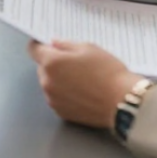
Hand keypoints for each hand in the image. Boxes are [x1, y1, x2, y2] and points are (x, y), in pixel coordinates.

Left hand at [27, 40, 142, 127]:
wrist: (122, 102)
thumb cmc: (107, 72)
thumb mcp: (88, 48)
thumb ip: (65, 44)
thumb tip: (54, 44)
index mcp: (51, 63)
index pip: (33, 49)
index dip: (40, 45)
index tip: (47, 44)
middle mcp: (47, 82)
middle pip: (42, 67)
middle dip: (53, 63)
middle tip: (74, 63)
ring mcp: (53, 99)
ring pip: (49, 83)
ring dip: (58, 79)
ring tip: (81, 79)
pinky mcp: (61, 113)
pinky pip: (57, 98)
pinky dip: (64, 94)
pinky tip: (81, 92)